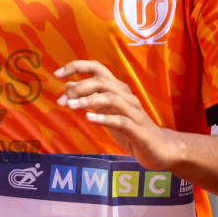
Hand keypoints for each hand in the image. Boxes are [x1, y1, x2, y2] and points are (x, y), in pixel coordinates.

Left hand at [56, 60, 180, 167]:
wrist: (160, 149)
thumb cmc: (131, 129)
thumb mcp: (106, 112)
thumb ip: (90, 98)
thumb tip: (67, 86)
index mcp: (118, 89)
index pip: (97, 68)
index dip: (76, 67)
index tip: (56, 74)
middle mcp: (126, 96)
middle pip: (102, 81)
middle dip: (79, 87)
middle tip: (62, 100)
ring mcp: (133, 112)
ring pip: (111, 98)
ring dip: (88, 101)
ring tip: (71, 106)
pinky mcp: (138, 130)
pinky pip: (121, 121)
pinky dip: (104, 118)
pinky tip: (89, 119)